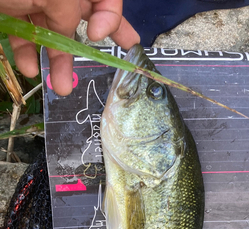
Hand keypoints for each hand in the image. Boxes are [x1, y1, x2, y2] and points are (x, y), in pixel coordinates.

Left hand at [1, 0, 139, 94]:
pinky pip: (25, 34)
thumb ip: (73, 10)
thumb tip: (80, 29)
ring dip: (59, 61)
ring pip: (53, 30)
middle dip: (102, 36)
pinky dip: (28, 53)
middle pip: (85, 10)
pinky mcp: (10, 10)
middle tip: (126, 52)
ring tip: (63, 88)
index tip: (98, 35)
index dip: (110, 15)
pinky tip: (30, 68)